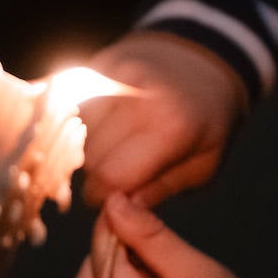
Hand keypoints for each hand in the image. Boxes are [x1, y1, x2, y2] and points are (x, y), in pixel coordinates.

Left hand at [69, 193, 274, 277]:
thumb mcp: (195, 271)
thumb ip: (152, 238)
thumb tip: (114, 202)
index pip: (103, 263)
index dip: (110, 227)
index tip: (126, 199)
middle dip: (108, 248)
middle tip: (145, 234)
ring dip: (110, 264)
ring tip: (149, 259)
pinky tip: (144, 277)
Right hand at [76, 31, 248, 207]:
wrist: (203, 64)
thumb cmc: (206, 122)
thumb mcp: (203, 165)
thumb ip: (160, 189)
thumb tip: (118, 213)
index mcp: (170, 127)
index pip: (112, 176)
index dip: (106, 198)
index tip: (113, 203)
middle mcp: (137, 97)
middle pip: (88, 156)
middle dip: (96, 177)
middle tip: (117, 178)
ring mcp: (113, 75)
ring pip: (73, 133)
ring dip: (86, 151)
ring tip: (115, 151)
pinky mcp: (97, 64)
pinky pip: (70, 109)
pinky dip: (80, 127)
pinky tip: (104, 130)